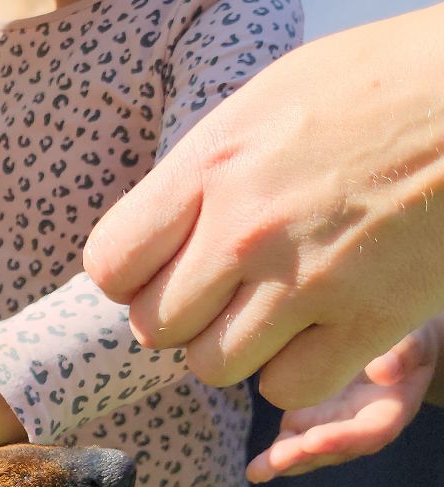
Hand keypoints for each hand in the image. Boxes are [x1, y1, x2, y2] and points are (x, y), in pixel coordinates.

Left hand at [84, 7, 443, 408]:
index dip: (130, 278)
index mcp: (215, 165)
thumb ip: (203, 174)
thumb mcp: (270, 102)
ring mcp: (309, 279)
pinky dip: (292, 372)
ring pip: (212, 367)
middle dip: (182, 316)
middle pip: (155, 327)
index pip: (110, 265)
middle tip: (224, 291)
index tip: (162, 269)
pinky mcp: (370, 320)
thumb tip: (156, 234)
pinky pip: (285, 388)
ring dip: (234, 349)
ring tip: (271, 309)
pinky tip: (316, 332)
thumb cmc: (384, 87)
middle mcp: (249, 227)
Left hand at [247, 324, 439, 482]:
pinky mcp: (310, 423)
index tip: (314, 438)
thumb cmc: (408, 338)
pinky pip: (292, 442)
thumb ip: (403, 354)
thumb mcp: (414, 340)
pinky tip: (254, 471)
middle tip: (277, 460)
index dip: (344, 438)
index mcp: (391, 409)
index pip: (371, 431)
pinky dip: (273, 457)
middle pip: (335, 449)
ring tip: (257, 472)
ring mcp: (334, 428)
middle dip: (304, 455)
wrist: (389, 344)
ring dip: (283, 462)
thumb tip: (383, 371)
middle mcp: (362, 427)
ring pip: (309, 452)